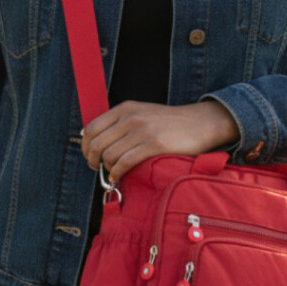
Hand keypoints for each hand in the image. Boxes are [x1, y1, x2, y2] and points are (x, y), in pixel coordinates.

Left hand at [80, 100, 238, 182]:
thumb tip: (97, 142)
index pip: (92, 128)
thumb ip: (121, 123)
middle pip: (96, 144)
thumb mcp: (142, 113)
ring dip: (106, 169)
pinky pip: (125, 163)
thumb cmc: (170, 123)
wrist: (200, 122)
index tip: (90, 157)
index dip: (85, 146)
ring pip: (109, 155)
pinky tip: (118, 177)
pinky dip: (117, 173)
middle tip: (98, 169)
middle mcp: (130, 117)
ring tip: (112, 173)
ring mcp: (142, 130)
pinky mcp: (154, 145)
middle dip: (93, 160)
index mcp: (125, 109)